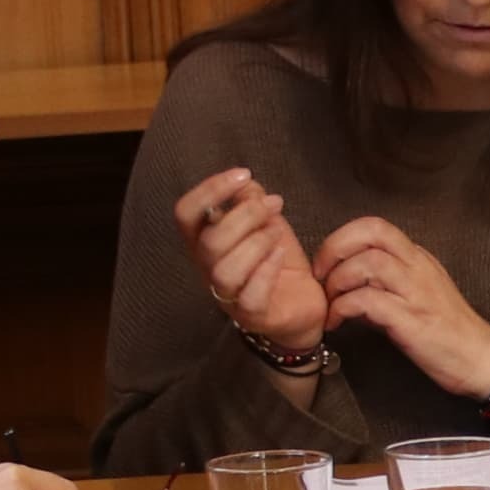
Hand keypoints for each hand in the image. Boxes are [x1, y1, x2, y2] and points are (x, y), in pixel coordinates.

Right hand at [176, 168, 327, 353]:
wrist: (303, 302)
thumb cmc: (276, 258)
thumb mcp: (265, 221)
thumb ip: (250, 199)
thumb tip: (244, 184)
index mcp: (203, 241)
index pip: (185, 213)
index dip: (209, 190)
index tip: (243, 174)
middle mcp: (207, 269)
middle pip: (209, 241)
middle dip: (246, 215)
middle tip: (273, 206)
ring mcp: (227, 295)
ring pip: (225, 270)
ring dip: (256, 243)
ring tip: (276, 233)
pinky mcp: (252, 315)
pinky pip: (250, 295)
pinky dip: (267, 269)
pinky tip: (280, 254)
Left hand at [313, 215, 489, 399]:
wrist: (480, 359)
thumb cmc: (447, 332)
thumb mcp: (415, 297)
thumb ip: (383, 286)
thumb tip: (345, 286)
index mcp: (417, 259)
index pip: (376, 227)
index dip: (342, 237)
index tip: (326, 264)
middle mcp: (418, 268)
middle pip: (372, 232)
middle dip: (335, 248)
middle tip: (320, 275)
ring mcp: (417, 292)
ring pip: (369, 263)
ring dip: (338, 280)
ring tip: (330, 303)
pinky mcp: (412, 320)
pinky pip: (368, 301)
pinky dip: (343, 308)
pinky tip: (337, 322)